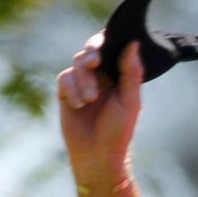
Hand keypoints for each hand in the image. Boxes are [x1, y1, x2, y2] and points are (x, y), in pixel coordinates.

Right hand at [57, 32, 142, 195]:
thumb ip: (131, 72)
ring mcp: (82, 83)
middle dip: (91, 53)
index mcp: (118, 75)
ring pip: (77, 64)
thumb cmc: (118, 131)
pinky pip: (64, 79)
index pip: (111, 47)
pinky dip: (71, 89)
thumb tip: (133, 42)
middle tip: (94, 62)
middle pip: (91, 50)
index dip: (105, 40)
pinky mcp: (66, 93)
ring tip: (90, 100)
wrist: (97, 156)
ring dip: (84, 79)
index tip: (105, 44)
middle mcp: (100, 76)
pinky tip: (78, 104)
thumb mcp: (129, 101)